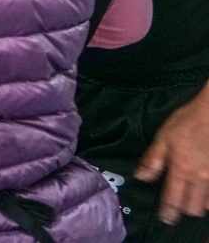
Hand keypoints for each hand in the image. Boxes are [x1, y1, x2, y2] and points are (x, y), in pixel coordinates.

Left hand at [136, 88, 208, 224]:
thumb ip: (152, 160)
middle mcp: (200, 178)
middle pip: (193, 208)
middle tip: (176, 208)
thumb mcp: (162, 138)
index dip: (168, 213)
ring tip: (191, 201)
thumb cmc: (186, 123)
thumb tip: (140, 178)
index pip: (173, 200)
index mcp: (180, 170)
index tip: (164, 219)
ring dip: (199, 206)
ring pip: (208, 204)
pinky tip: (205, 193)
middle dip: (184, 211)